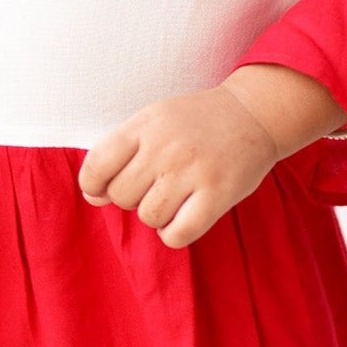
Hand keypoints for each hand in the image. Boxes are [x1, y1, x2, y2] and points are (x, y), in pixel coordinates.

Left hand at [77, 86, 281, 248]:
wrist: (254, 112)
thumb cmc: (196, 122)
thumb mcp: (154, 118)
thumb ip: (121, 151)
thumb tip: (92, 196)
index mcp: (145, 124)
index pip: (97, 164)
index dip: (92, 185)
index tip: (101, 190)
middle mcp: (165, 146)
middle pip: (121, 195)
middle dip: (131, 198)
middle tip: (153, 186)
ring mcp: (192, 170)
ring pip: (148, 216)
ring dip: (156, 215)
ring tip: (172, 198)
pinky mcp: (218, 194)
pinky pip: (177, 234)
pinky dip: (174, 233)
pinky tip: (183, 217)